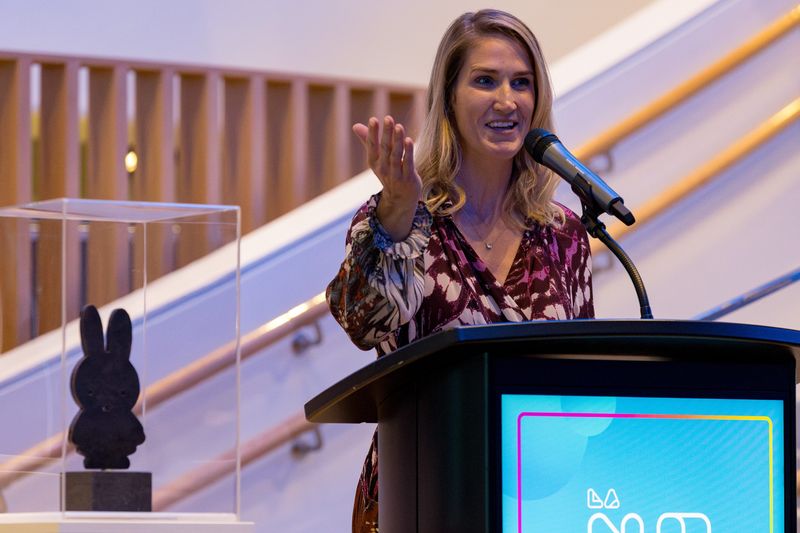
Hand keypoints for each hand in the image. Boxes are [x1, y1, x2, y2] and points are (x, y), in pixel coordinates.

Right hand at [353, 115, 421, 240]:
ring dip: (397, 141)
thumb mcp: (377, 159)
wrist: (400, 199)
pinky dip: (408, 153)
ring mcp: (395, 174)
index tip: (373, 119)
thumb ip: (368, 141)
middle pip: (384, 148)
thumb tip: (355, 126)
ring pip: (396, 155)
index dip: (372, 133)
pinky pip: (408, 164)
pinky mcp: (408, 178)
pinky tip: (409, 141)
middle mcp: (383, 168)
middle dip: (386, 133)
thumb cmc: (389, 173)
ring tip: (399, 126)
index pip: (372, 145)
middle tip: (388, 118)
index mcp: (374, 162)